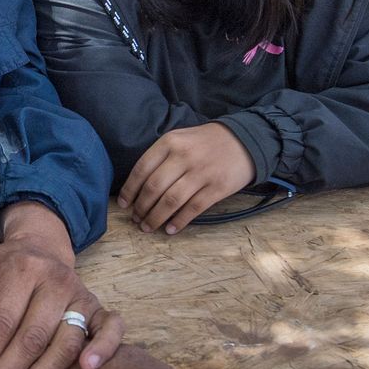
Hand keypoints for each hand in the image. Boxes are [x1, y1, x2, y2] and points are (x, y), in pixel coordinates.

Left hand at [0, 202, 122, 368]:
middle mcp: (56, 282)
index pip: (2, 321)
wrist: (42, 249)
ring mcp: (81, 295)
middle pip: (32, 338)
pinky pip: (112, 327)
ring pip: (65, 343)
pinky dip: (103, 347)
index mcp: (23, 269)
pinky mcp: (98, 307)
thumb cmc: (5, 267)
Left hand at [118, 123, 255, 234]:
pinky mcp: (217, 187)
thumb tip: (138, 186)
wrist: (244, 140)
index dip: (129, 190)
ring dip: (155, 218)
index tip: (123, 204)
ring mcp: (201, 172)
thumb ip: (161, 157)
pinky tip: (170, 229)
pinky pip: (193, 209)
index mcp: (170, 142)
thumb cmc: (206, 142)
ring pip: (170, 201)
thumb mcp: (180, 139)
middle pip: (154, 188)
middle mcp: (183, 156)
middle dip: (141, 207)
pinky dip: (179, 221)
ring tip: (148, 227)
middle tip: (136, 219)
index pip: (142, 169)